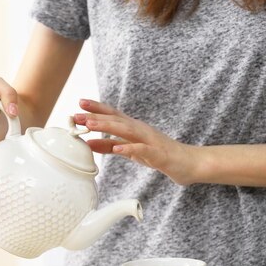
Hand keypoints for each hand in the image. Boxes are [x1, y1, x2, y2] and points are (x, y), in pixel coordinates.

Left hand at [73, 99, 199, 185]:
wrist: (188, 163)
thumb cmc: (158, 155)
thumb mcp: (131, 150)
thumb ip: (110, 147)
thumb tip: (88, 143)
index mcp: (134, 128)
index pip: (113, 114)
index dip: (97, 108)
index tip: (80, 103)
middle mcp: (141, 130)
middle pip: (116, 120)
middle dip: (96, 117)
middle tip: (77, 115)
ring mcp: (150, 140)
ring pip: (126, 131)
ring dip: (108, 127)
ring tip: (91, 125)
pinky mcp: (158, 153)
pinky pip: (142, 149)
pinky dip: (129, 147)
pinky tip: (117, 147)